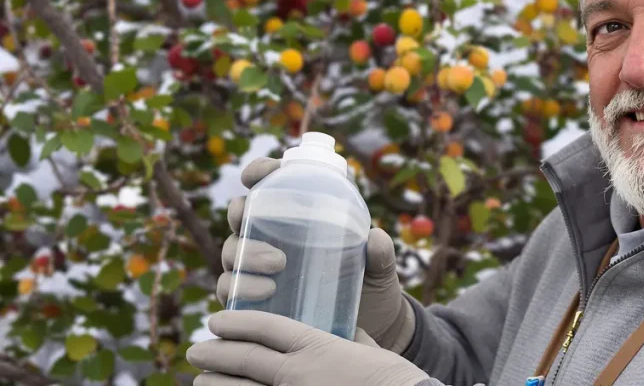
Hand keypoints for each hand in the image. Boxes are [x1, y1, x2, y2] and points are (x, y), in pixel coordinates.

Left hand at [186, 310, 429, 385]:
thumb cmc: (392, 378)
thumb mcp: (368, 349)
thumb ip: (346, 338)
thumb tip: (337, 329)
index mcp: (317, 347)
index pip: (266, 328)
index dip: (237, 322)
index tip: (217, 320)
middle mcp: (298, 375)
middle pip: (245, 360)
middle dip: (216, 354)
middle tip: (195, 350)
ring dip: (217, 384)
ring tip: (201, 381)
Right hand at [218, 157, 414, 351]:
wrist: (369, 326)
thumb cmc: (370, 282)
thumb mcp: (380, 266)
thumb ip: (381, 252)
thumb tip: (375, 238)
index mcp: (300, 216)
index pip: (271, 184)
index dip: (259, 171)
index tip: (258, 174)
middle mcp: (273, 237)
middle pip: (241, 214)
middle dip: (240, 212)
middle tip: (253, 222)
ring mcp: (259, 269)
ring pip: (234, 251)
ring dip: (246, 254)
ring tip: (278, 264)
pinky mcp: (254, 300)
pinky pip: (230, 290)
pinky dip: (239, 288)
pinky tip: (264, 291)